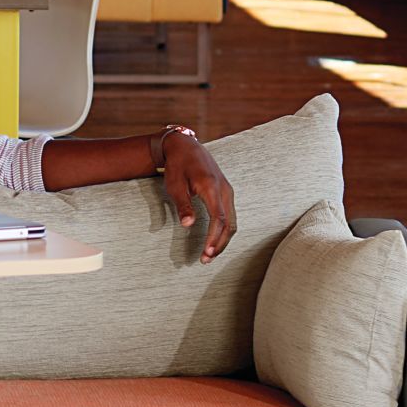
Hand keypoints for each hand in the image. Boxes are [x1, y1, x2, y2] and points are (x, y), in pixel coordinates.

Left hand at [161, 127, 235, 260]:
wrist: (185, 146)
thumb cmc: (178, 166)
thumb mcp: (175, 185)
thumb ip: (183, 205)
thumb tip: (188, 225)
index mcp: (212, 187)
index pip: (218, 219)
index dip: (214, 239)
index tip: (206, 254)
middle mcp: (224, 190)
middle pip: (229, 224)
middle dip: (219, 244)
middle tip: (206, 260)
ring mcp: (227, 191)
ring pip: (232, 221)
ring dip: (222, 239)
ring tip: (209, 255)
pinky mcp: (225, 192)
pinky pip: (230, 215)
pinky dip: (224, 230)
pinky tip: (214, 240)